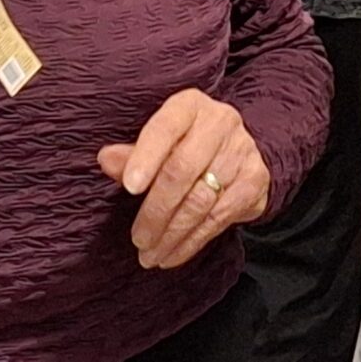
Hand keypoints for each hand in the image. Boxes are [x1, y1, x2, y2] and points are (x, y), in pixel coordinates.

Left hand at [98, 89, 270, 268]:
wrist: (241, 151)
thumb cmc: (188, 145)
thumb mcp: (161, 142)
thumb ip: (133, 153)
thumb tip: (106, 159)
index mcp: (190, 105)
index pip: (165, 127)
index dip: (146, 156)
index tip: (130, 187)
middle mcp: (220, 122)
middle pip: (183, 169)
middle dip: (156, 210)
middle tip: (138, 239)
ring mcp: (241, 151)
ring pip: (201, 200)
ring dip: (171, 234)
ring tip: (150, 254)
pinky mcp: (254, 181)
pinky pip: (218, 217)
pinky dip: (192, 242)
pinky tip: (172, 255)